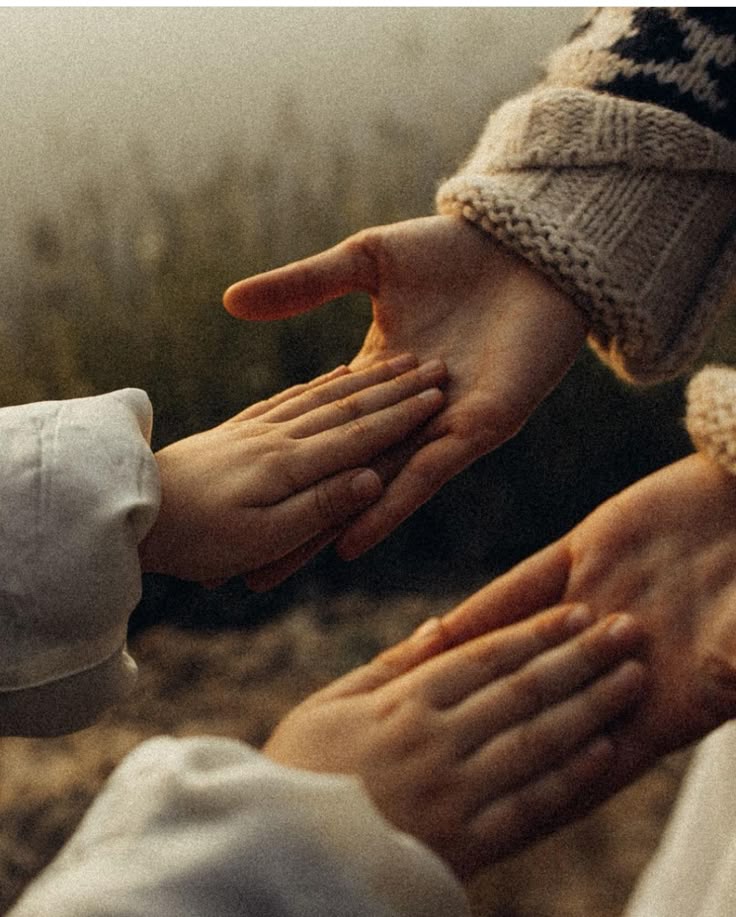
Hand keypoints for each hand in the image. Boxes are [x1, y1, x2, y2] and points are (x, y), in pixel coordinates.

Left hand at [138, 355, 445, 585]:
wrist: (121, 507)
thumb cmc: (196, 539)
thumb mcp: (263, 536)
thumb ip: (321, 505)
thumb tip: (373, 479)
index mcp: (292, 464)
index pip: (363, 434)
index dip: (404, 415)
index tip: (440, 392)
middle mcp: (281, 437)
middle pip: (349, 406)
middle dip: (397, 388)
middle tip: (435, 365)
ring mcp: (257, 428)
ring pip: (322, 396)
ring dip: (367, 380)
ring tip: (399, 360)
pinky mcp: (237, 428)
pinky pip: (287, 398)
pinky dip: (318, 384)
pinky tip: (332, 373)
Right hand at [223, 215, 587, 558]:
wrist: (527, 245)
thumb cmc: (451, 250)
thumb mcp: (364, 262)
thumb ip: (302, 285)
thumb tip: (229, 302)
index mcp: (376, 378)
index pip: (319, 435)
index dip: (277, 471)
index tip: (225, 507)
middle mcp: (405, 416)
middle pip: (340, 479)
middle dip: (296, 527)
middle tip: (245, 572)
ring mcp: (441, 428)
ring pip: (378, 490)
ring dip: (329, 532)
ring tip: (281, 570)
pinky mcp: (479, 429)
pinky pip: (429, 474)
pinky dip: (390, 507)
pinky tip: (350, 540)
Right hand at [265, 602, 645, 876]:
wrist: (280, 861)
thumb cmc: (298, 772)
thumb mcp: (329, 704)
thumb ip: (389, 664)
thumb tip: (440, 623)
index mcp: (402, 703)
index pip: (486, 657)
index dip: (538, 632)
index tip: (579, 612)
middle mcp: (436, 742)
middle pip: (524, 690)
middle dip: (582, 657)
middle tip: (628, 630)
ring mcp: (454, 795)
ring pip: (538, 741)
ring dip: (592, 707)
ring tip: (631, 679)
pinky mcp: (464, 847)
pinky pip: (529, 806)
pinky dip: (570, 777)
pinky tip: (603, 750)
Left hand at [438, 453, 735, 812]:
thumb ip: (729, 678)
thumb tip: (719, 689)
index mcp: (665, 701)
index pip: (593, 767)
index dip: (545, 798)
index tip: (490, 827)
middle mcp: (616, 661)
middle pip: (538, 718)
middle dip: (487, 752)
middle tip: (430, 787)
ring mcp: (592, 606)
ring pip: (515, 654)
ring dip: (467, 683)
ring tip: (413, 718)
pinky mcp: (581, 553)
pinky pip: (518, 589)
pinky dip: (480, 613)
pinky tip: (435, 635)